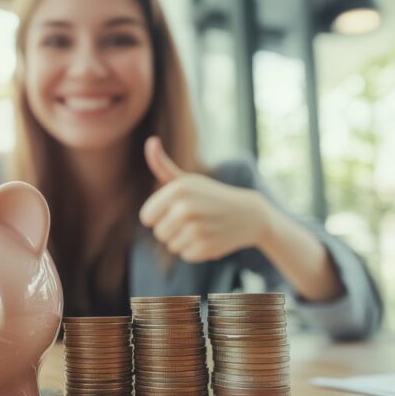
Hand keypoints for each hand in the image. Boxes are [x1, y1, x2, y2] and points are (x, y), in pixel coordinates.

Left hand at [139, 136, 270, 262]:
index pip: (146, 217)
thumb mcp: (188, 180)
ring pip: (171, 245)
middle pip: (158, 233)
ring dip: (184, 240)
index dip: (159, 216)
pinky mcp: (205, 247)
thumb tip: (151, 141)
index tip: (176, 209)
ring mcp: (196, 228)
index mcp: (178, 189)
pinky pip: (185, 255)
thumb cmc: (211, 196)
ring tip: (203, 227)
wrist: (248, 215)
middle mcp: (185, 208)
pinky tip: (211, 237)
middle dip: (172, 229)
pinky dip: (196, 250)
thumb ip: (163, 165)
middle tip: (194, 219)